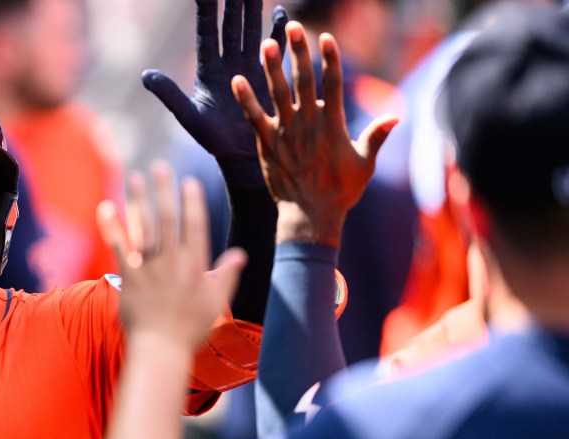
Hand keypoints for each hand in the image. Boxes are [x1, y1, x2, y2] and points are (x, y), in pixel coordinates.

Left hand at [97, 162, 245, 348]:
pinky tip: (106, 207)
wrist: (161, 349)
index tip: (188, 181)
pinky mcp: (128, 277)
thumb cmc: (192, 328)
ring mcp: (148, 268)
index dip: (192, 202)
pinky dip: (111, 226)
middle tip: (158, 165)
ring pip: (142, 227)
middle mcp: (171, 261)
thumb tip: (240, 254)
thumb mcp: (217, 302)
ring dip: (138, 200)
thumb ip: (227, 274)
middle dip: (162, 190)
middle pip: (166, 218)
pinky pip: (118, 246)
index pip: (195, 226)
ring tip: (134, 177)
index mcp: (195, 265)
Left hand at [143, 0, 287, 186]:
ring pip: (251, 29)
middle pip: (231, 23)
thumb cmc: (212, 139)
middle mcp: (228, 62)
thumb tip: (145, 76)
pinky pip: (274, 48)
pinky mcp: (267, 76)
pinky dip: (278, 32)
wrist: (240, 156)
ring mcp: (248, 67)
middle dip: (233, 0)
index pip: (207, 31)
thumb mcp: (188, 117)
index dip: (207, 8)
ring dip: (254, 8)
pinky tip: (282, 13)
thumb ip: (169, 95)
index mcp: (208, 69)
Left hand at [232, 23, 397, 245]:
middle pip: (304, 81)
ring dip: (272, 68)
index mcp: (333, 125)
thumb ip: (375, 136)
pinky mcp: (267, 145)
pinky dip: (245, 100)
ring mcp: (286, 134)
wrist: (310, 217)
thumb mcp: (364, 164)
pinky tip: (237, 80)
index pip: (333, 84)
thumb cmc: (340, 191)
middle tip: (294, 27)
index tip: (326, 37)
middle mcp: (308, 124)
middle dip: (299, 53)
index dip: (330, 59)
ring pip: (278, 94)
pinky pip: (254, 118)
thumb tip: (396, 115)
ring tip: (266, 44)